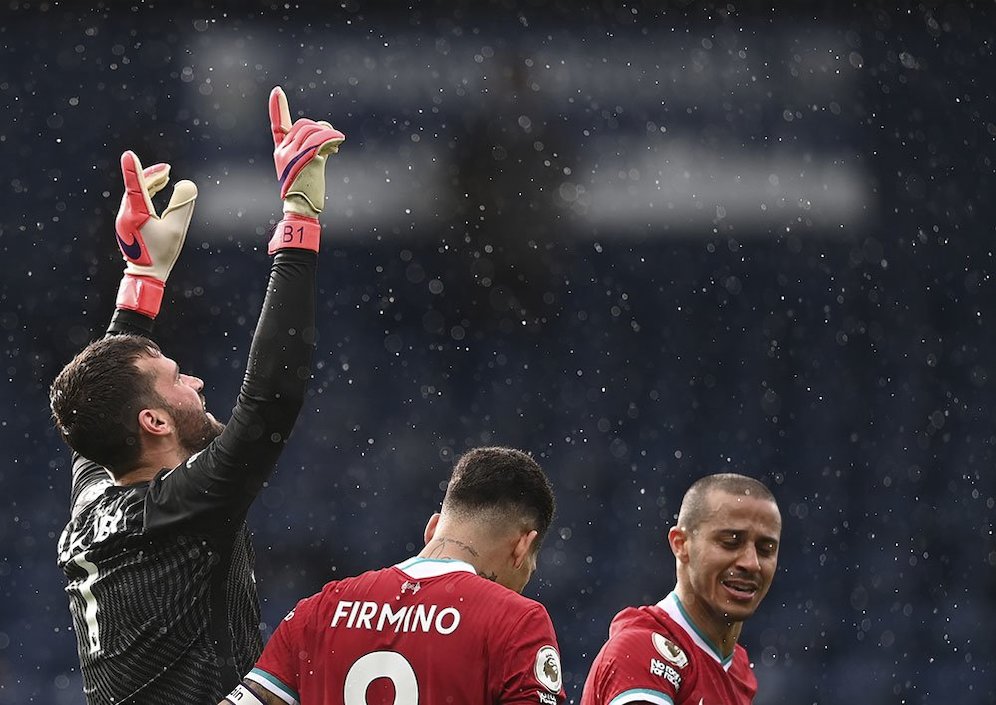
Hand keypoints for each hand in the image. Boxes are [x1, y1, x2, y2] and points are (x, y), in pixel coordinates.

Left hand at [113, 150, 196, 316]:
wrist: (146, 275)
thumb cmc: (162, 253)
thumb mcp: (177, 229)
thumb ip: (182, 205)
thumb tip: (187, 184)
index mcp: (136, 215)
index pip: (135, 186)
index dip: (133, 169)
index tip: (129, 154)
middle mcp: (125, 214)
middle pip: (136, 187)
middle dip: (152, 175)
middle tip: (167, 169)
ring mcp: (124, 219)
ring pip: (135, 193)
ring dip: (149, 183)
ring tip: (165, 176)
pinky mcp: (127, 223)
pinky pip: (134, 201)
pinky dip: (145, 193)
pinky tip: (155, 190)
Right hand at [269, 85, 344, 216]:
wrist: (302, 208)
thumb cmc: (305, 190)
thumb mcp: (305, 166)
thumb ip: (311, 150)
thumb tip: (328, 138)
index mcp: (281, 151)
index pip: (278, 125)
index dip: (278, 108)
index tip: (277, 91)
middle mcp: (284, 151)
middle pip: (304, 126)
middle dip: (320, 128)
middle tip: (332, 138)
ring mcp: (293, 156)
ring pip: (314, 132)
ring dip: (329, 134)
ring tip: (337, 142)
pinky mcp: (306, 161)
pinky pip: (321, 141)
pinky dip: (332, 138)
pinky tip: (338, 144)